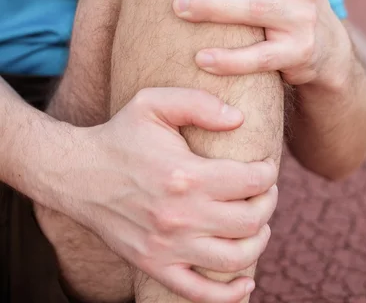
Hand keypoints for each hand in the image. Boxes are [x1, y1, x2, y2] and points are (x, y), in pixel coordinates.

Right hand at [57, 88, 277, 302]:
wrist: (79, 173)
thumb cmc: (121, 135)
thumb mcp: (154, 102)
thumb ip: (199, 103)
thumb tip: (239, 118)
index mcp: (184, 175)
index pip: (250, 181)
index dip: (267, 172)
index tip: (265, 165)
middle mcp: (179, 216)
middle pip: (249, 221)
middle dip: (268, 203)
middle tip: (265, 190)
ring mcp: (167, 247)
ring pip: (235, 259)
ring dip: (259, 241)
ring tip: (259, 223)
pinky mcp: (154, 266)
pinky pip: (200, 294)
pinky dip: (230, 295)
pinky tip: (246, 280)